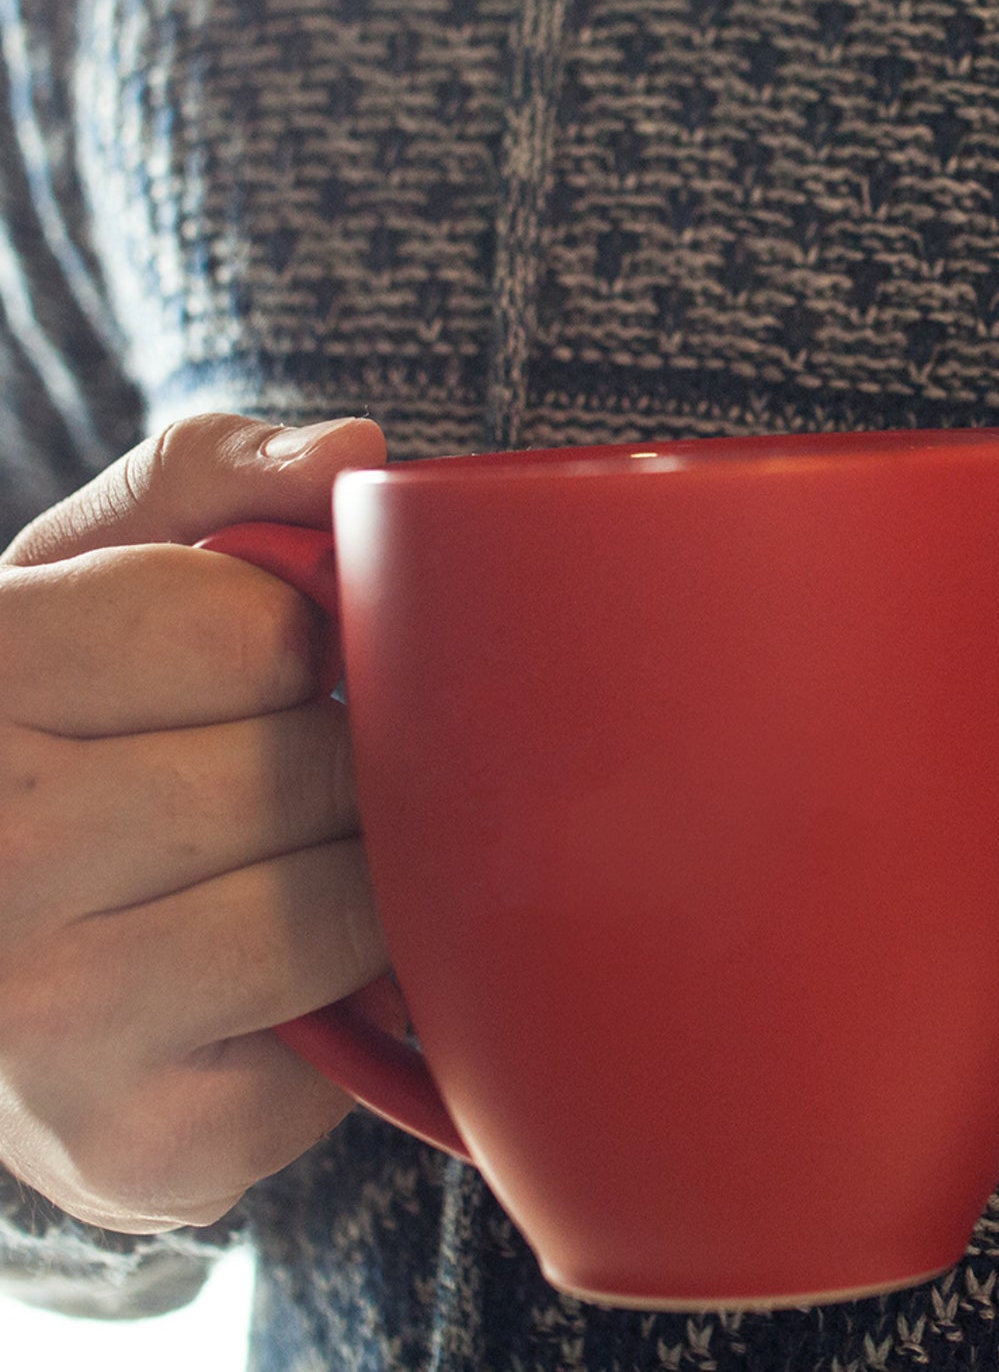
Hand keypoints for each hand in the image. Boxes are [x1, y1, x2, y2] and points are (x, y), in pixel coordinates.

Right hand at [0, 412, 389, 1232]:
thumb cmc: (62, 739)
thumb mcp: (89, 574)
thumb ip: (211, 482)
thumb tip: (355, 451)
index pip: (246, 631)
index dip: (298, 641)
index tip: (266, 668)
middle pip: (305, 769)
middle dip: (333, 761)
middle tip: (275, 775)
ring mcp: (44, 1019)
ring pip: (339, 903)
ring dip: (352, 876)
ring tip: (274, 868)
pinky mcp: (135, 1146)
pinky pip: (344, 1035)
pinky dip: (346, 1000)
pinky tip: (262, 979)